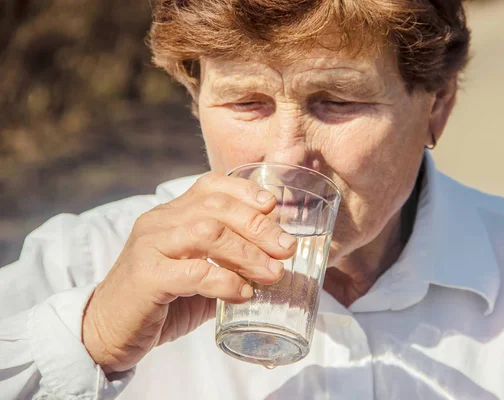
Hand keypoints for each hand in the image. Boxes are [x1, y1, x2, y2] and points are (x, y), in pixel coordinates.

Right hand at [82, 173, 296, 373]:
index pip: (210, 186)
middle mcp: (159, 221)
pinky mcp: (145, 275)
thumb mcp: (199, 277)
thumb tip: (275, 264)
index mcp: (171, 214)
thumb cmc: (160, 302)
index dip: (245, 191)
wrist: (106, 331)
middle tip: (286, 248)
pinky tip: (242, 293)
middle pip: (216, 207)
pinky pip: (194, 271)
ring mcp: (149, 245)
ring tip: (272, 274)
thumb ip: (229, 266)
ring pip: (208, 233)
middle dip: (258, 226)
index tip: (274, 207)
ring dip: (247, 253)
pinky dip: (225, 281)